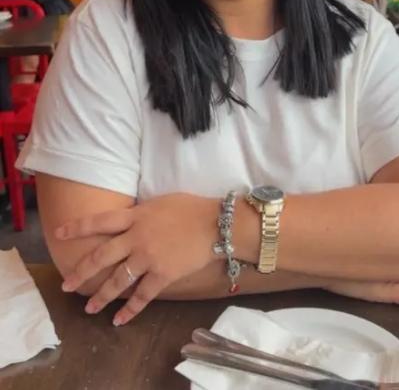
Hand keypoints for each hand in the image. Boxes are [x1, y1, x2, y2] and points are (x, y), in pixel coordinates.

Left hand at [56, 194, 219, 325]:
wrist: (216, 223)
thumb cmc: (191, 208)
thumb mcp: (160, 202)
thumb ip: (141, 212)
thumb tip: (130, 217)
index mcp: (136, 216)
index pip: (100, 221)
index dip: (78, 227)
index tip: (59, 233)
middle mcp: (136, 237)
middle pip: (101, 255)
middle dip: (81, 271)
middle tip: (66, 284)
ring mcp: (148, 257)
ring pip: (117, 280)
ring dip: (101, 296)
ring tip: (89, 307)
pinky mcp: (162, 274)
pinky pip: (141, 295)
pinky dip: (129, 309)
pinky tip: (119, 320)